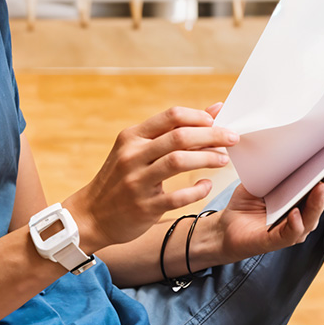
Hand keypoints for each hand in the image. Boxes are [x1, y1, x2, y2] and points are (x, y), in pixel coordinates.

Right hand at [65, 106, 240, 252]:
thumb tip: (214, 110)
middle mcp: (132, 155)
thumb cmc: (121, 178)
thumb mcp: (137, 149)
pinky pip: (178, 196)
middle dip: (212, 135)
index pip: (171, 116)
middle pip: (179, 136)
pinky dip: (197, 190)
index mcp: (131, 137)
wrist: (91, 214)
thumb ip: (172, 131)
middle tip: (232, 138)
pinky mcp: (144, 207)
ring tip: (223, 159)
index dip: (199, 116)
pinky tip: (206, 186)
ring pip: (179, 161)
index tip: (218, 121)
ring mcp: (137, 181)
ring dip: (207, 158)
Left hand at [212, 147, 323, 262]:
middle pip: (323, 197)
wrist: (227, 227)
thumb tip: (285, 145)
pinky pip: (291, 232)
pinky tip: (296, 213)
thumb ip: (275, 169)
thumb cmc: (247, 203)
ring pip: (311, 216)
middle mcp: (304, 215)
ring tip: (319, 186)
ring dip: (316, 202)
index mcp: (302, 199)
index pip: (323, 183)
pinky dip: (295, 223)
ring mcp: (294, 229)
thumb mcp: (261, 181)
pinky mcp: (279, 240)